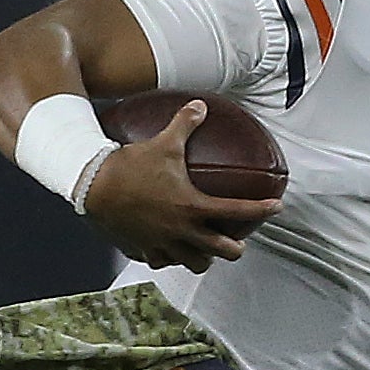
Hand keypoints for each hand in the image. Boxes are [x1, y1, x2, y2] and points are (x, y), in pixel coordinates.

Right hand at [81, 101, 280, 273]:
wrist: (93, 187)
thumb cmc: (131, 165)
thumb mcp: (163, 142)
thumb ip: (185, 124)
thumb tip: (201, 106)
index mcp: (193, 207)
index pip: (237, 211)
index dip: (261, 210)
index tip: (276, 207)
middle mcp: (182, 231)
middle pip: (222, 251)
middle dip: (235, 248)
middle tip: (238, 241)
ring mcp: (163, 244)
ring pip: (194, 263)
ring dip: (203, 258)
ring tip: (205, 250)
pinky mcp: (143, 250)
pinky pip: (163, 261)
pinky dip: (170, 257)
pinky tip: (169, 250)